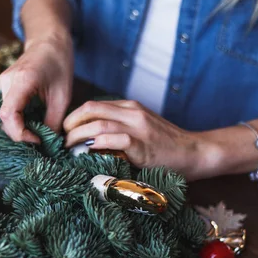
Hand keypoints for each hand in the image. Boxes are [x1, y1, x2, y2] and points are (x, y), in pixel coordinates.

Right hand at [0, 36, 73, 142]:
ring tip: (39, 129)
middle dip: (21, 134)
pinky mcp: (1, 87)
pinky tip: (32, 119)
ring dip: (20, 127)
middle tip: (41, 138)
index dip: (20, 134)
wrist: (49, 43)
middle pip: (4, 119)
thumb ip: (54, 121)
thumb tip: (49, 144)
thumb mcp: (63, 96)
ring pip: (4, 116)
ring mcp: (1, 84)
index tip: (37, 140)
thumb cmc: (59, 65)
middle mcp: (5, 82)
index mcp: (22, 81)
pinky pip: (6, 110)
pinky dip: (18, 120)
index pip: (8, 115)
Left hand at [64, 99, 215, 179]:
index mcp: (130, 107)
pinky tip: (89, 151)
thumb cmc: (166, 146)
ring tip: (69, 148)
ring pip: (98, 123)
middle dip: (70, 124)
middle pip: (91, 109)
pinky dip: (98, 144)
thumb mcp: (141, 129)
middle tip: (62, 140)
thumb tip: (88, 141)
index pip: (93, 105)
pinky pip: (115, 140)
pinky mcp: (143, 145)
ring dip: (78, 136)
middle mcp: (132, 113)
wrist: (195, 153)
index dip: (73, 117)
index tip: (65, 132)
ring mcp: (138, 128)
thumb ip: (120, 129)